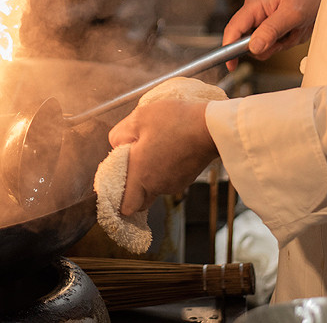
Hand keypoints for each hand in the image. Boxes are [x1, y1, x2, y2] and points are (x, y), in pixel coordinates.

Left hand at [108, 99, 218, 215]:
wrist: (211, 127)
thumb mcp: (139, 118)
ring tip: (152, 148)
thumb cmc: (175, 122)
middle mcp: (157, 185)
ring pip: (154, 188)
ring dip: (149, 175)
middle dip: (132, 188)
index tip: (115, 184)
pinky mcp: (187, 178)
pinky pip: (168, 179)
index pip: (125, 207)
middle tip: (131, 164)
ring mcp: (174, 184)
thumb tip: (118, 146)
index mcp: (140, 174)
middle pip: (139, 199)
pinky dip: (164, 169)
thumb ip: (120, 135)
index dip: (118, 201)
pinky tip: (167, 148)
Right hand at [224, 0, 321, 62]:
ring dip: (281, 42)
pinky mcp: (274, 24)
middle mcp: (256, 12)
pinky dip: (287, 40)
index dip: (228, 48)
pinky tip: (296, 29)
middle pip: (249, 41)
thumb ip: (271, 30)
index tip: (231, 65)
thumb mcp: (292, 13)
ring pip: (264, 44)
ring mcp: (265, 19)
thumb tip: (253, 48)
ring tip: (294, 29)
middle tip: (286, 37)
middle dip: (269, 45)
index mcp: (254, 5)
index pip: (233, 29)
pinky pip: (275, 41)